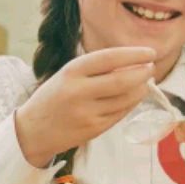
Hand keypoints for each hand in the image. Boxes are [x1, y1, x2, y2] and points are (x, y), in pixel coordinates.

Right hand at [14, 47, 155, 166]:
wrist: (33, 131)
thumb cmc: (54, 97)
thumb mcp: (67, 75)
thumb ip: (95, 69)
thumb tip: (132, 63)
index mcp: (71, 72)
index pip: (109, 58)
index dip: (133, 55)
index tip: (150, 52)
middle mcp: (79, 92)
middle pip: (122, 81)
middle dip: (142, 73)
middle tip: (151, 68)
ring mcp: (87, 113)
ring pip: (125, 99)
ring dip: (141, 89)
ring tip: (146, 82)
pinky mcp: (93, 129)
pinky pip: (120, 114)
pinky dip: (131, 104)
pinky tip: (135, 97)